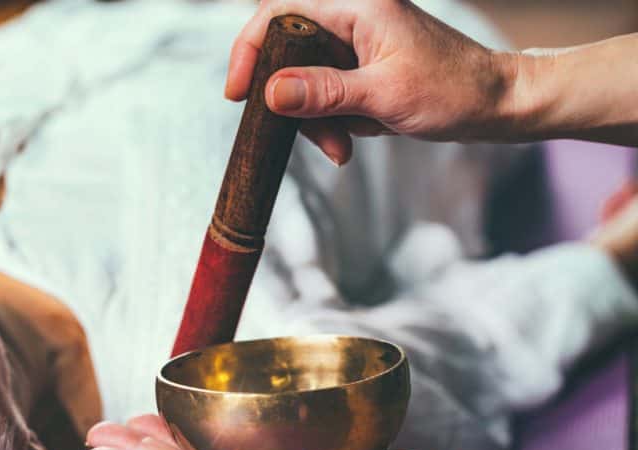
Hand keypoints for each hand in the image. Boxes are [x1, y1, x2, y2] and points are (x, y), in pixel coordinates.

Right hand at [227, 0, 518, 164]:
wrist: (499, 105)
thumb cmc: (454, 91)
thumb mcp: (383, 96)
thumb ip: (324, 92)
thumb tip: (271, 92)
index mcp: (358, 6)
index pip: (279, 12)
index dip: (250, 49)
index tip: (238, 93)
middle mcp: (354, 17)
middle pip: (288, 52)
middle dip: (291, 100)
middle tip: (303, 135)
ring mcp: (358, 43)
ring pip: (305, 78)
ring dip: (314, 120)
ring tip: (340, 148)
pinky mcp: (362, 67)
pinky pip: (326, 92)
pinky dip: (330, 121)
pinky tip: (351, 141)